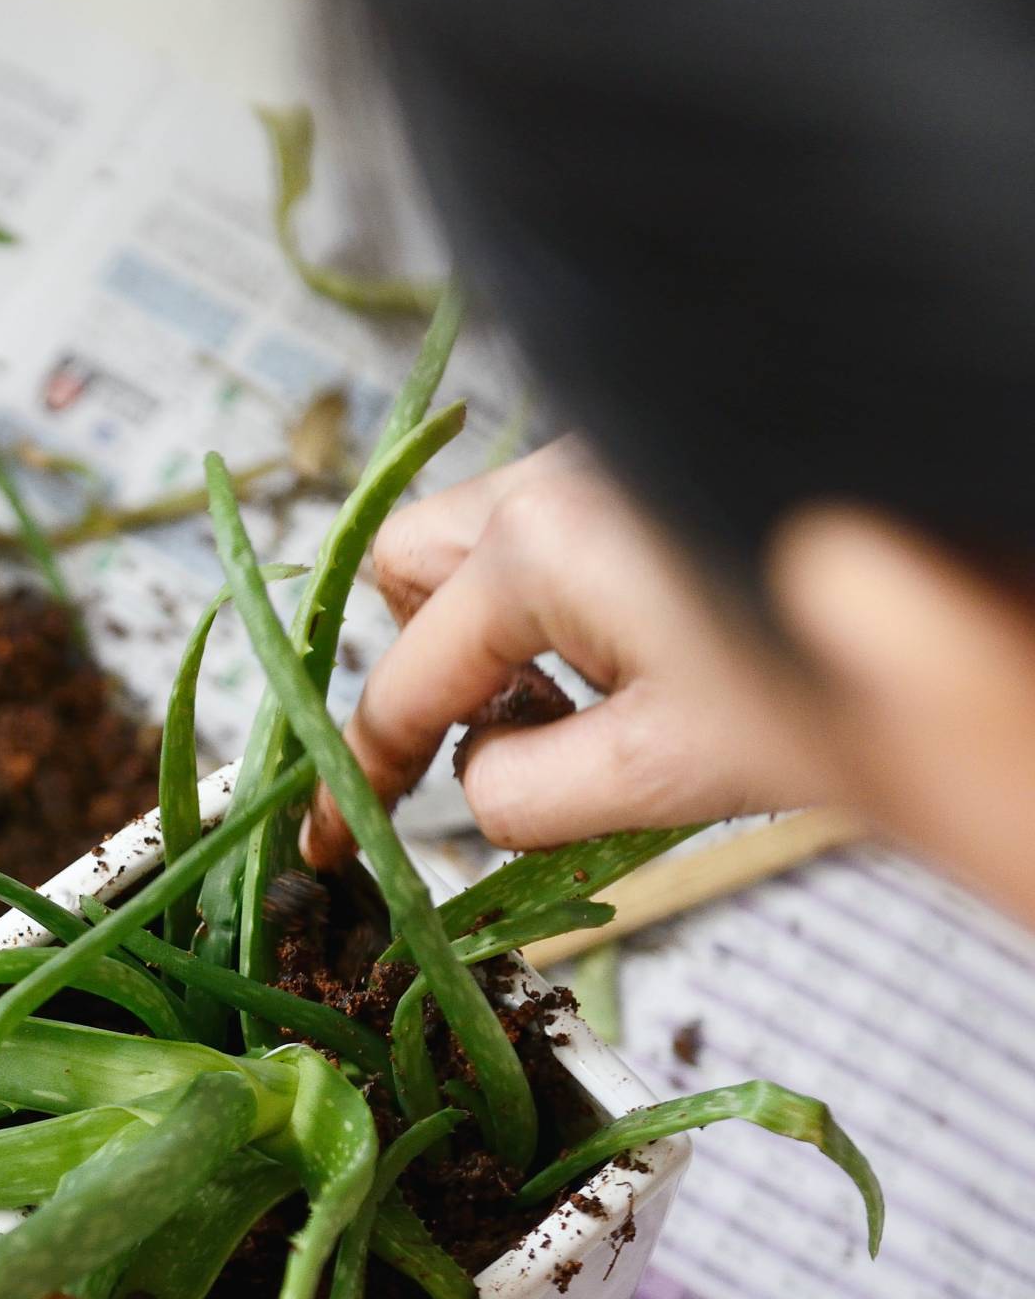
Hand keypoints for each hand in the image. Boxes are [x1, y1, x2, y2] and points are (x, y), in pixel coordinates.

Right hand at [304, 441, 834, 864]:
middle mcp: (558, 477)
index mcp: (540, 551)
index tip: (331, 844)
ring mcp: (611, 455)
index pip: (405, 682)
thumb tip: (475, 782)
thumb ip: (526, 794)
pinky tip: (643, 650)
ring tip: (580, 699)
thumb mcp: (664, 771)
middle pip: (408, 565)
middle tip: (488, 731)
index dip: (359, 774)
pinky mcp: (664, 460)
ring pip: (482, 531)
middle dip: (420, 653)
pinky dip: (562, 593)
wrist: (968, 609)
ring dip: (492, 621)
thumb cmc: (840, 682)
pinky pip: (560, 520)